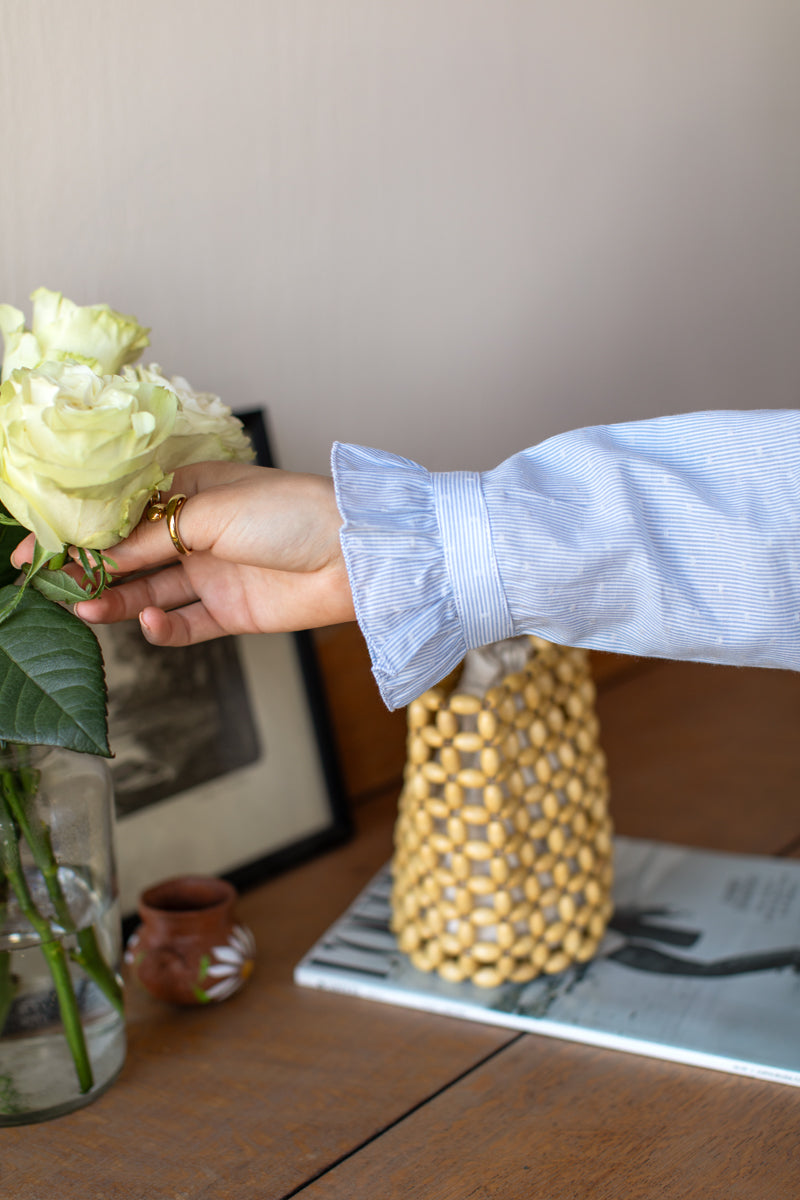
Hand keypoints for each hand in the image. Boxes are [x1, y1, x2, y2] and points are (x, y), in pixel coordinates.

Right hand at [12, 461, 354, 645]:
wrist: (355, 556)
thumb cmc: (290, 512)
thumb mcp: (210, 513)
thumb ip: (151, 537)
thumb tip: (98, 552)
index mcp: (191, 494)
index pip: (123, 514)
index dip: (81, 530)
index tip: (36, 546)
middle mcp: (198, 534)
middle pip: (130, 555)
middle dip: (89, 569)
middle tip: (50, 585)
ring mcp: (213, 575)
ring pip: (150, 592)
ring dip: (118, 601)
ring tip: (86, 608)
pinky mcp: (231, 613)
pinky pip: (185, 625)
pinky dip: (163, 629)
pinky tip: (149, 623)